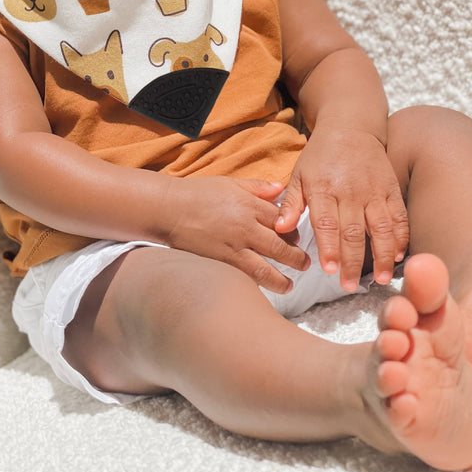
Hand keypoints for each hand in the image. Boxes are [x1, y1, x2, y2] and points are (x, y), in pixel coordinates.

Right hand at [165, 176, 309, 292]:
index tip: (297, 237)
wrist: (167, 209)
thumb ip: (257, 187)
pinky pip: (244, 277)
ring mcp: (232, 247)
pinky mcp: (219, 262)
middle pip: (281, 246)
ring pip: (266, 269)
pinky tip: (264, 288)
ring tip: (289, 285)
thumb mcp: (229, 183)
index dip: (293, 230)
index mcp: (249, 205)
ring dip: (282, 280)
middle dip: (296, 258)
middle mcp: (245, 227)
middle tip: (304, 264)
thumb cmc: (196, 193)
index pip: (283, 220)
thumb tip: (280, 188)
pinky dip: (257, 284)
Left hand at [275, 127, 408, 290]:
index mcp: (324, 189)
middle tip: (348, 286)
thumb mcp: (299, 174)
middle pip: (353, 232)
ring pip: (381, 227)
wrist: (351, 127)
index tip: (328, 271)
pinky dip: (401, 237)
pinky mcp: (391, 189)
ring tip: (380, 278)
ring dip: (382, 255)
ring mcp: (374, 191)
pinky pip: (399, 216)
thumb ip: (290, 203)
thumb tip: (279, 229)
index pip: (326, 223)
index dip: (329, 248)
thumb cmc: (320, 155)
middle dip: (351, 261)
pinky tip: (399, 256)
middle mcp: (350, 191)